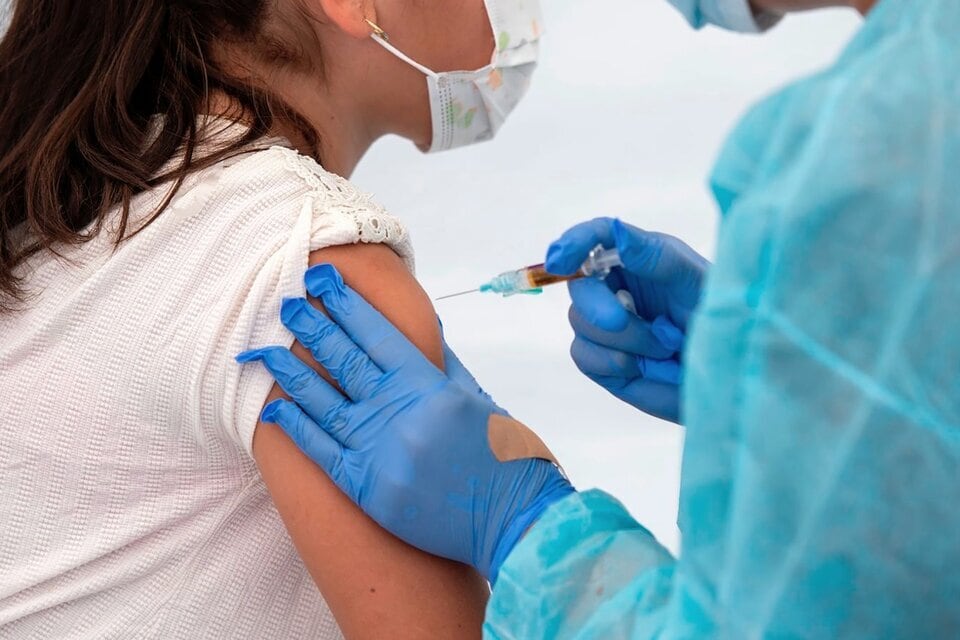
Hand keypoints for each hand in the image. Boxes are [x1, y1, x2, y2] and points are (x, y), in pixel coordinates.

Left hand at [237, 264, 573, 582]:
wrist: (514, 520)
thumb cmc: (505, 456)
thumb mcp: (477, 399)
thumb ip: (440, 364)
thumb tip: (418, 330)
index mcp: (430, 386)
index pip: (376, 335)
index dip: (345, 305)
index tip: (322, 282)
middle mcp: (400, 413)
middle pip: (344, 361)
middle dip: (312, 327)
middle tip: (286, 303)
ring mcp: (380, 452)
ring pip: (323, 403)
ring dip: (290, 372)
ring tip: (263, 350)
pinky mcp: (368, 489)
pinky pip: (322, 451)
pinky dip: (296, 427)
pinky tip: (275, 408)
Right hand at [545, 217, 709, 422]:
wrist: (734, 374)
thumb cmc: (723, 319)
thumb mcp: (695, 280)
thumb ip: (654, 256)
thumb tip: (615, 230)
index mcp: (639, 257)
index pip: (595, 238)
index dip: (572, 244)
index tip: (560, 260)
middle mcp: (617, 287)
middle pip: (578, 284)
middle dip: (597, 305)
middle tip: (619, 321)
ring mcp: (606, 325)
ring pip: (580, 324)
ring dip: (626, 339)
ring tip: (667, 348)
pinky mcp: (604, 361)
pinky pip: (586, 357)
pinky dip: (615, 363)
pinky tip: (645, 367)